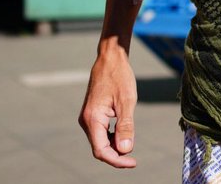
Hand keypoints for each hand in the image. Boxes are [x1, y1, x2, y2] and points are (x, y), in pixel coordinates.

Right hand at [79, 45, 138, 167]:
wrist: (110, 58)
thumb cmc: (119, 76)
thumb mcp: (127, 101)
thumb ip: (125, 126)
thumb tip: (126, 150)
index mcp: (92, 119)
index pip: (101, 150)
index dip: (117, 160)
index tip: (133, 163)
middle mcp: (86, 120)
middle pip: (99, 148)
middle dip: (116, 156)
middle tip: (134, 159)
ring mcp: (88, 117)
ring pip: (99, 141)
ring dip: (114, 147)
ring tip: (130, 145)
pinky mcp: (92, 114)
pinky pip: (100, 132)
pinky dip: (111, 138)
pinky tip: (123, 135)